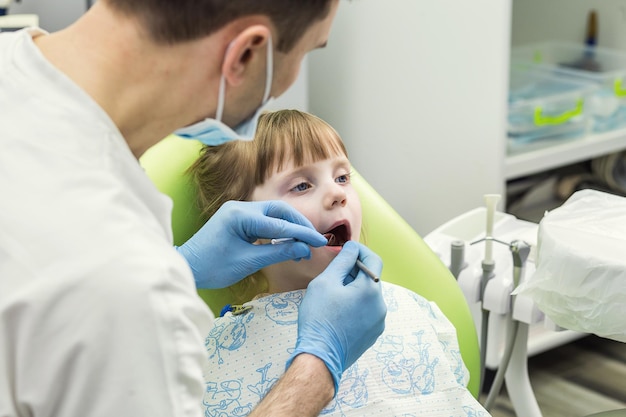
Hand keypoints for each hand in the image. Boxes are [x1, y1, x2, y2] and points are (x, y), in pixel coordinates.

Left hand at [176, 200, 326, 288]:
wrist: (187, 268)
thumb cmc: (212, 268)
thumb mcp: (248, 262)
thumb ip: (278, 253)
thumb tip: (303, 249)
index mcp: (240, 215)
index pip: (280, 224)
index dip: (302, 234)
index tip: (321, 242)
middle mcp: (240, 207)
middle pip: (280, 211)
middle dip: (299, 225)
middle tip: (315, 241)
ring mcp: (238, 211)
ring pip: (274, 215)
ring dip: (290, 228)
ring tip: (304, 245)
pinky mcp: (238, 218)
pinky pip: (264, 220)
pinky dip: (278, 230)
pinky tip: (288, 243)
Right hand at [286, 241, 385, 393]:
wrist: (320, 357)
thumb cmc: (319, 317)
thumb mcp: (326, 282)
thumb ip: (342, 261)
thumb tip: (352, 247)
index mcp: (371, 290)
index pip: (373, 259)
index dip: (359, 251)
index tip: (345, 250)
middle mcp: (380, 305)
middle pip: (370, 278)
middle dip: (353, 272)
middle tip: (332, 274)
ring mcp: (378, 321)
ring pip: (368, 295)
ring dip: (354, 289)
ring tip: (333, 296)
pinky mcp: (373, 334)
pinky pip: (367, 311)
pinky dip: (356, 305)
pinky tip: (338, 312)